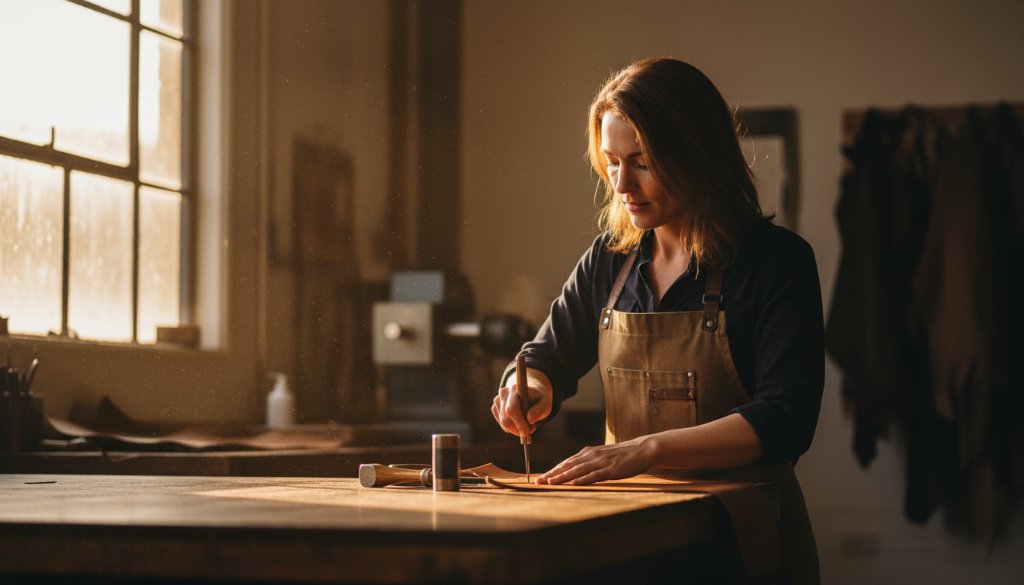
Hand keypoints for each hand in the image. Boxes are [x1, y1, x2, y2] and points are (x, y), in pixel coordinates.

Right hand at [491, 368, 552, 438]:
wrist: (531, 393)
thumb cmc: (539, 399)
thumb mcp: (545, 403)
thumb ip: (539, 410)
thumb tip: (529, 420)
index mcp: (516, 389)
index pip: (512, 408)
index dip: (518, 422)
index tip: (526, 433)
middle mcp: (504, 393)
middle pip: (505, 418)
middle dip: (518, 429)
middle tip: (530, 431)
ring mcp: (497, 400)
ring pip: (503, 422)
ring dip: (516, 429)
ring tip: (529, 425)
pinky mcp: (495, 407)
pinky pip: (502, 423)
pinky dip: (511, 428)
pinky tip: (520, 422)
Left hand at [539, 437, 656, 484]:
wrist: (642, 449)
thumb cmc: (622, 455)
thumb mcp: (602, 456)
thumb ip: (589, 462)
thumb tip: (575, 470)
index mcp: (588, 452)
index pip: (566, 462)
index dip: (553, 470)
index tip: (541, 477)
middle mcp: (592, 456)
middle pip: (568, 466)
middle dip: (552, 474)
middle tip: (539, 481)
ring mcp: (601, 462)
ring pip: (578, 470)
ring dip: (563, 477)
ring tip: (551, 483)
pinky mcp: (611, 469)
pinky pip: (594, 475)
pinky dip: (582, 480)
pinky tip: (573, 483)